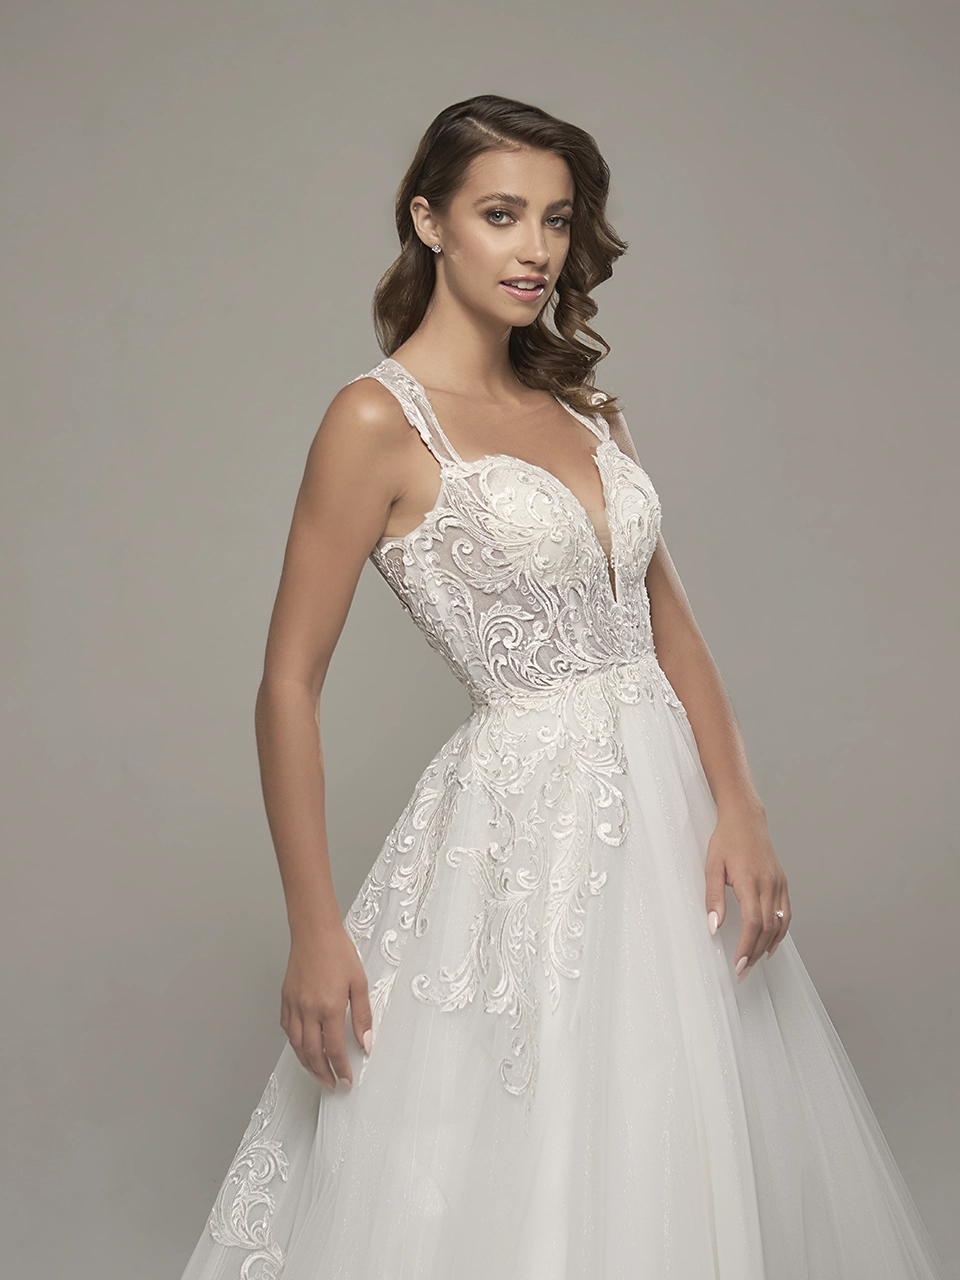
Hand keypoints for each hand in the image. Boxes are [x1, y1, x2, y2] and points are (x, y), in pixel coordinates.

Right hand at [280, 924, 372, 1091]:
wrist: (314, 932)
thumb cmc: (337, 951)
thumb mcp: (359, 983)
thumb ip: (362, 1015)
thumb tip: (366, 1041)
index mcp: (329, 1007)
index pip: (334, 1049)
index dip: (341, 1069)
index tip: (346, 1080)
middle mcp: (308, 1010)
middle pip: (313, 1053)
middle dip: (323, 1073)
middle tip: (332, 1084)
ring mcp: (294, 1005)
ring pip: (296, 1045)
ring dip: (307, 1064)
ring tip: (318, 1073)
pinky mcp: (285, 999)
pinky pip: (287, 1029)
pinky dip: (294, 1043)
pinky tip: (301, 1047)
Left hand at [704, 809, 791, 982]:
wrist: (746, 819)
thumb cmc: (727, 840)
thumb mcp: (712, 867)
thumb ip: (713, 898)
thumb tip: (713, 926)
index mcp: (750, 881)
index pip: (752, 923)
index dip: (746, 947)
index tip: (738, 964)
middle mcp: (769, 884)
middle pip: (767, 929)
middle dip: (754, 953)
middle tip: (743, 971)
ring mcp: (779, 884)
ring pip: (779, 924)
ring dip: (767, 946)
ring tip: (754, 962)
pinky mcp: (783, 882)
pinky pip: (786, 913)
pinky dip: (781, 932)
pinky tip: (771, 943)